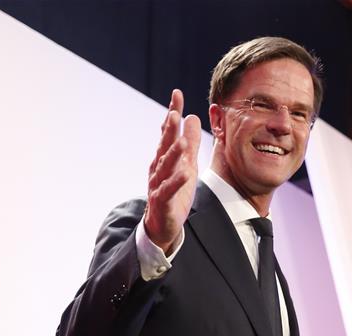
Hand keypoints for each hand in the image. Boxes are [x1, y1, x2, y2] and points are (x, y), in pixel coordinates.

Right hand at [145, 89, 200, 254]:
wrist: (161, 225)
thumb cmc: (174, 193)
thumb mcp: (186, 164)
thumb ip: (190, 142)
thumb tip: (192, 117)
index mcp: (164, 157)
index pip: (168, 131)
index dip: (172, 113)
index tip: (177, 94)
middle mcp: (159, 168)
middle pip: (164, 145)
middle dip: (168, 129)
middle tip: (174, 113)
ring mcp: (159, 184)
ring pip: (165, 167)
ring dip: (173, 154)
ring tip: (182, 142)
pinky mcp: (162, 201)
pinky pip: (169, 190)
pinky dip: (176, 182)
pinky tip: (185, 174)